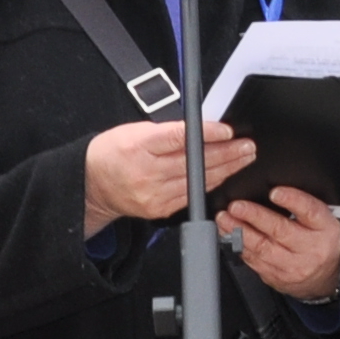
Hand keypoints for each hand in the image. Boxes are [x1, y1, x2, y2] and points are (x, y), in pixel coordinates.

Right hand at [81, 119, 253, 236]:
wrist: (93, 183)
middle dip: (227, 152)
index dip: (208, 134)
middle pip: (195, 162)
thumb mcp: (136, 130)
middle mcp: (147, 172)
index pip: (180, 138)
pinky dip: (211, 183)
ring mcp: (154, 195)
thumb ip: (169, 130)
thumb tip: (204, 128)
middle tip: (246, 145)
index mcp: (139, 146)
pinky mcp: (160, 209)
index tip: (228, 130)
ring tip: (243, 157)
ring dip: (226, 169)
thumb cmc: (114, 151)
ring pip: (198, 180)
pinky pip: (193, 196)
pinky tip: (224, 174)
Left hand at [218, 183, 339, 302]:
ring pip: (262, 247)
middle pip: (281, 230)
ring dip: (240, 231)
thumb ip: (302, 205)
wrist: (325, 277)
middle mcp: (310, 248)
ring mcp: (293, 265)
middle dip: (255, 216)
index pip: (311, 212)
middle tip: (236, 206)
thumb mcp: (322, 219)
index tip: (275, 192)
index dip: (292, 200)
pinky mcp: (277, 277)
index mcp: (324, 228)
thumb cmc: (320, 241)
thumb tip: (270, 189)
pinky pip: (254, 260)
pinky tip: (229, 235)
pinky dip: (239, 246)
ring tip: (225, 219)